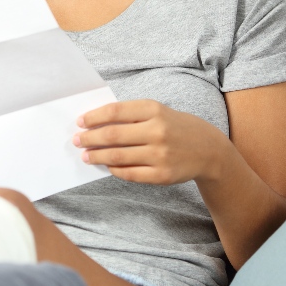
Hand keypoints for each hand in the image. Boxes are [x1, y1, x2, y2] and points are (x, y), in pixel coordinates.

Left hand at [73, 100, 226, 184]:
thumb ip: (131, 115)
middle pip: (112, 135)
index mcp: (154, 110)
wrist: (209, 150)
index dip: (93, 117)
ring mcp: (160, 155)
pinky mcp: (161, 175)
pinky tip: (107, 166)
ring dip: (97, 156)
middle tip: (77, 140)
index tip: (80, 122)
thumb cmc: (176, 127)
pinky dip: (114, 170)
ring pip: (117, 156)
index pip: (115, 112)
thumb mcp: (158, 112)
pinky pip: (129, 174)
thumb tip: (97, 124)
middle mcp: (157, 131)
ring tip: (86, 155)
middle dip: (90, 138)